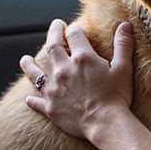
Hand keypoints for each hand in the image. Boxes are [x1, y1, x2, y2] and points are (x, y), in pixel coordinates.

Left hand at [21, 18, 134, 139]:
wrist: (105, 124)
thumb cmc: (116, 96)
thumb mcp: (123, 68)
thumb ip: (123, 45)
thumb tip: (125, 25)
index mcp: (82, 58)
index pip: (74, 34)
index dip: (75, 29)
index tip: (75, 28)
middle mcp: (63, 70)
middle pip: (52, 46)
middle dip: (53, 34)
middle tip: (55, 27)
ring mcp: (54, 89)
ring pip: (35, 72)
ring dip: (29, 64)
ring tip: (25, 59)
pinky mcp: (50, 107)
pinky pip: (36, 101)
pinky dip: (32, 99)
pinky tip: (29, 98)